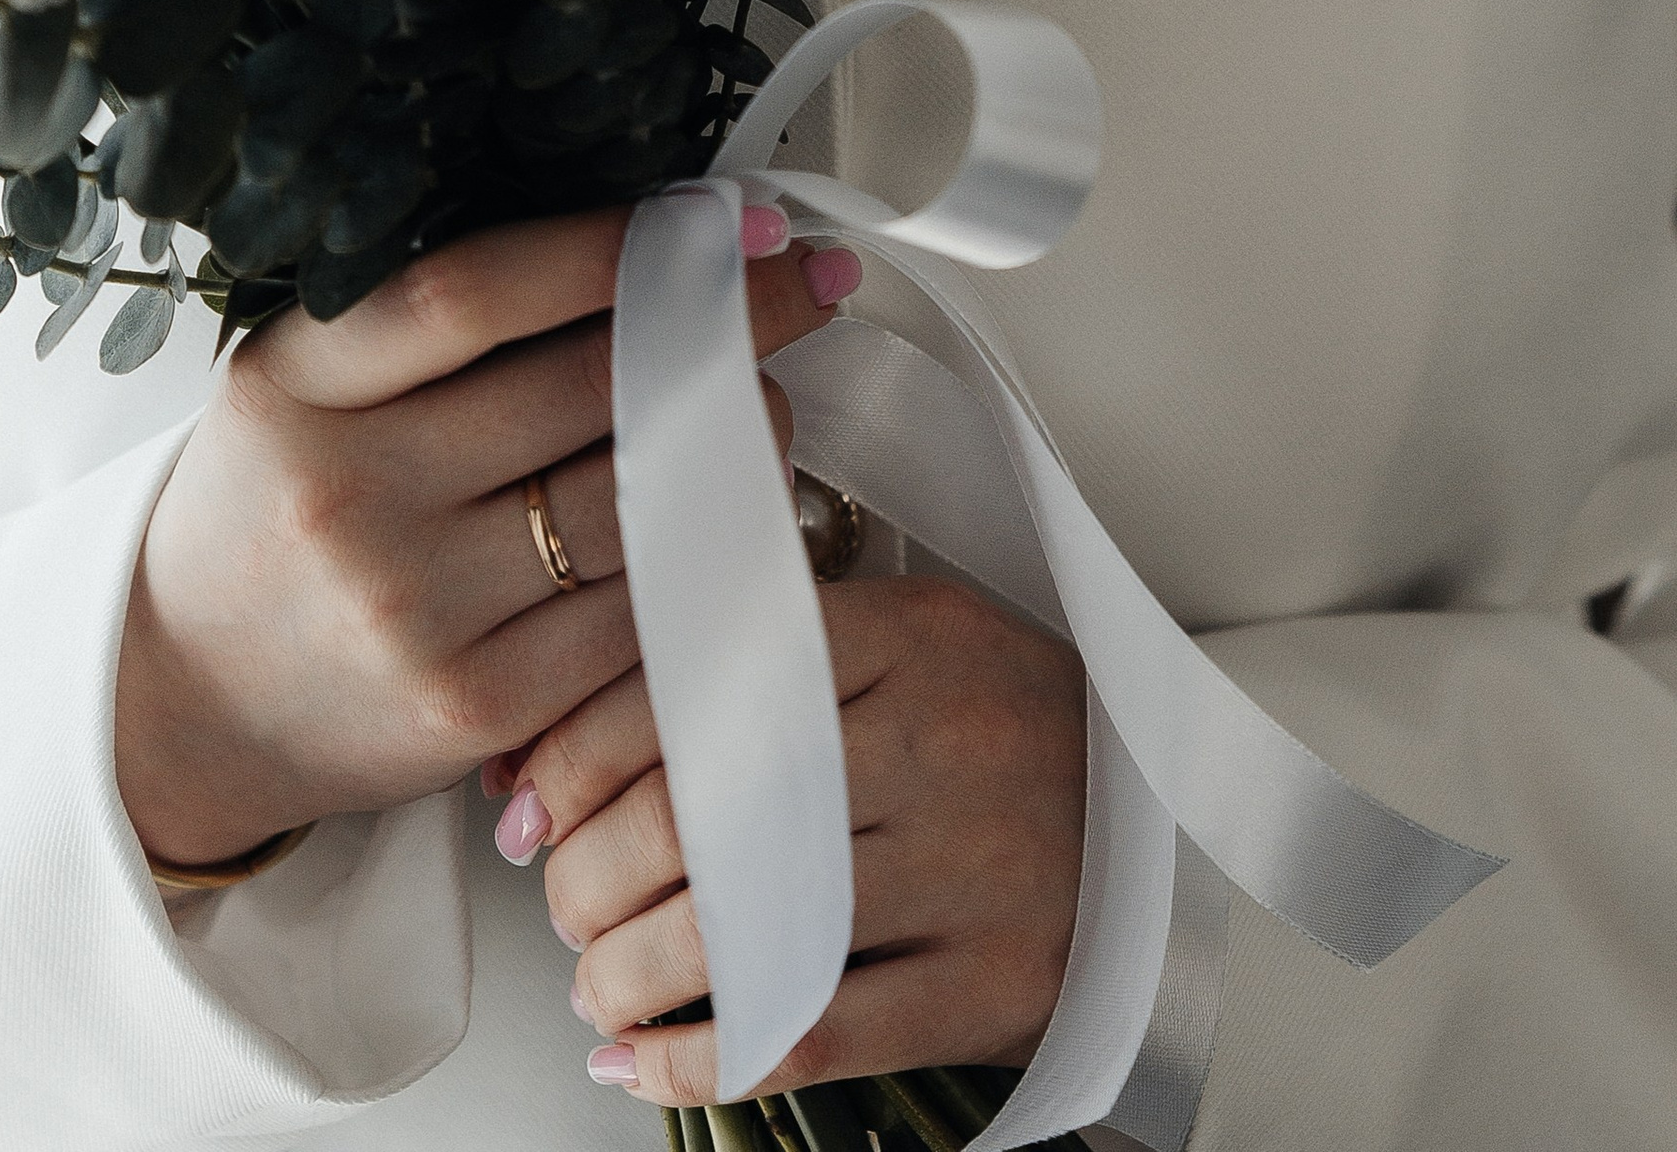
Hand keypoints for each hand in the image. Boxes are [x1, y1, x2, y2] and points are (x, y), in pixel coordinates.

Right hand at [114, 207, 841, 869]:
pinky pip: (626, 621)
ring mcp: (412, 609)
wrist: (182, 703)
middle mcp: (350, 491)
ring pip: (626, 502)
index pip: (475, 290)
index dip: (614, 245)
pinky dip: (696, 562)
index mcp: (297, 383)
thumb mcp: (298, 389)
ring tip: (768, 403)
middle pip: (581, 389)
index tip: (718, 220)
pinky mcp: (470, 707)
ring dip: (731, 445)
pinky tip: (732, 521)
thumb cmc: (267, 514)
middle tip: (795, 291)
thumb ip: (422, 328)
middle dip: (720, 330)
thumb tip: (624, 248)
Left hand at [519, 577, 1085, 1105]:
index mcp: (902, 634)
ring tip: (594, 986)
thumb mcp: (898, 645)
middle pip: (703, 811)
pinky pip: (812, 1035)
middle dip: (591, 874)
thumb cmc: (998, 724)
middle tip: (558, 903)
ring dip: (629, 974)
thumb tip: (557, 749)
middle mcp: (936, 739)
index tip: (526, 806)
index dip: (577, 756)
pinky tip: (642, 1061)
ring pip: (744, 928)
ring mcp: (970, 866)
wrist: (1169, 818)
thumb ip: (756, 669)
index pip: (693, 685)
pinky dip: (702, 1058)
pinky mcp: (995, 984)